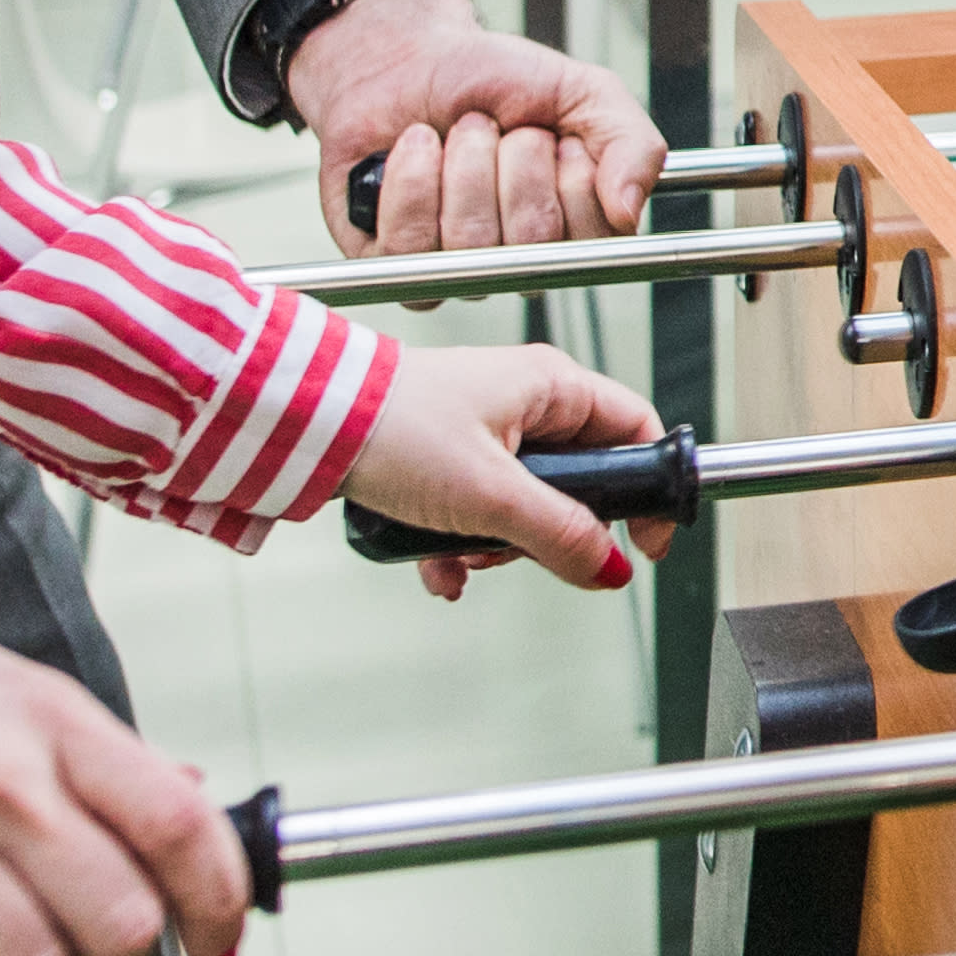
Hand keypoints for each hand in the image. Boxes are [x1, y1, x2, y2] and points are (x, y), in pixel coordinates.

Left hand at [293, 0, 661, 254]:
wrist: (410, 58)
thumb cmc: (494, 80)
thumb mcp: (583, 92)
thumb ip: (631, 143)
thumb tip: (627, 212)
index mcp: (573, 229)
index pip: (593, 236)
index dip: (571, 174)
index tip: (556, 138)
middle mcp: (519, 261)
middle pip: (532, 236)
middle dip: (514, 158)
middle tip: (500, 129)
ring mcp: (457, 269)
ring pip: (471, 241)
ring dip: (463, 161)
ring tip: (456, 133)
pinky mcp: (394, 265)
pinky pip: (409, 244)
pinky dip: (412, 174)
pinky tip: (416, 148)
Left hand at [332, 337, 682, 600]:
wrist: (306, 423)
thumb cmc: (390, 427)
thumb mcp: (490, 494)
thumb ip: (560, 535)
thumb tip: (610, 568)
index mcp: (551, 386)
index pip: (635, 431)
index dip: (650, 490)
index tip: (643, 543)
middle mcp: (523, 402)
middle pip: (580, 480)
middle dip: (552, 532)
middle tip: (526, 551)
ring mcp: (483, 429)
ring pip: (527, 503)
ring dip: (500, 543)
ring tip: (464, 552)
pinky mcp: (445, 456)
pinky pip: (479, 509)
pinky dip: (462, 542)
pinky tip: (438, 565)